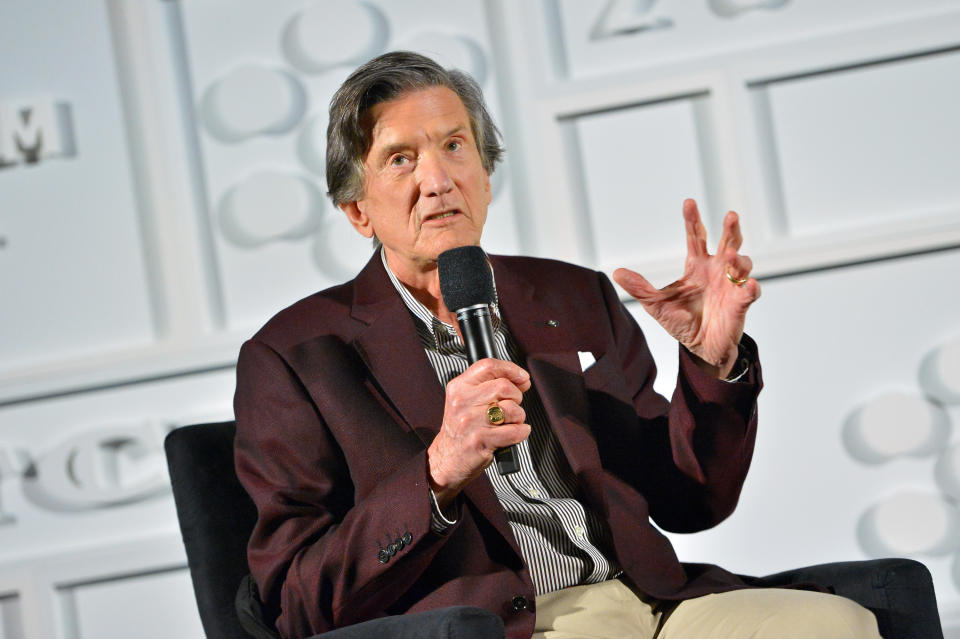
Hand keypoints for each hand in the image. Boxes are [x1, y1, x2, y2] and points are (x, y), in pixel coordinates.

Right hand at [427, 359, 531, 506]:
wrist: (447, 458)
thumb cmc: (462, 429)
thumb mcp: (467, 400)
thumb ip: (489, 386)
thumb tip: (521, 379)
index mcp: (459, 387)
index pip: (488, 366)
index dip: (511, 369)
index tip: (522, 377)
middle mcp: (462, 401)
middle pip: (504, 386)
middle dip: (516, 397)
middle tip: (510, 407)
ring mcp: (470, 421)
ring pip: (511, 409)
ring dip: (518, 417)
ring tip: (508, 423)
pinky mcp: (479, 440)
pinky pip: (514, 431)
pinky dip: (521, 433)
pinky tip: (513, 434)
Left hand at [613, 199, 759, 378]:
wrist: (699, 347)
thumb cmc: (681, 321)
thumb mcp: (655, 304)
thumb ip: (639, 288)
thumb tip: (617, 273)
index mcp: (697, 265)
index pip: (696, 236)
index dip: (693, 220)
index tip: (689, 202)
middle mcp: (717, 270)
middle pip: (728, 241)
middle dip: (730, 228)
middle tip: (730, 216)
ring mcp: (731, 285)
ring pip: (742, 264)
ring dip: (738, 258)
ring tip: (729, 256)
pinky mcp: (740, 303)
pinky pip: (750, 293)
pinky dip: (751, 288)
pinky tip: (749, 285)